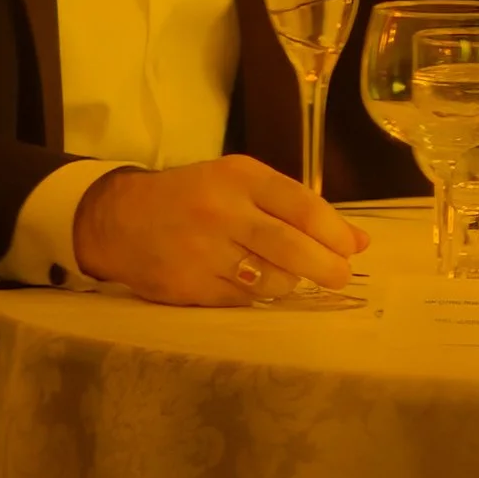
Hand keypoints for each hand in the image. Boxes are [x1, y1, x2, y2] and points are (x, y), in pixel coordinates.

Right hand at [73, 155, 368, 305]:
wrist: (120, 219)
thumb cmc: (194, 196)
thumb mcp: (241, 184)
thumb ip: (296, 207)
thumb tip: (358, 241)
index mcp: (240, 178)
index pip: (302, 205)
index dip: (334, 231)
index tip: (353, 248)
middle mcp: (223, 212)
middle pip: (290, 247)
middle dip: (326, 266)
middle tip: (340, 276)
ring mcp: (204, 252)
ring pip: (270, 280)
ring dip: (290, 282)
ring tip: (288, 276)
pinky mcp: (189, 286)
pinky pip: (242, 299)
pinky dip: (256, 295)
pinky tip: (252, 283)